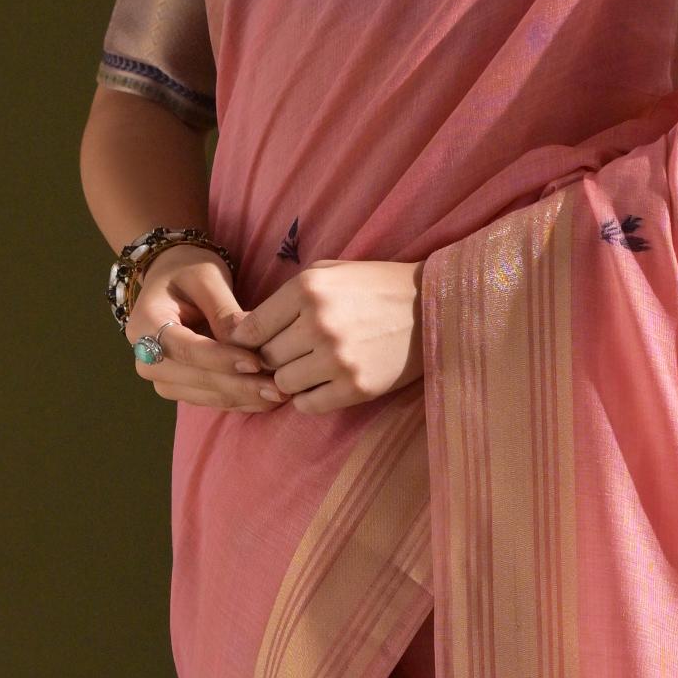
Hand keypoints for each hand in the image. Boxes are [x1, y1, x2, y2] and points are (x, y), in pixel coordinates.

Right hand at [126, 247, 272, 409]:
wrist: (171, 280)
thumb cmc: (189, 271)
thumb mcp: (207, 279)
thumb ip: (224, 311)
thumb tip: (247, 345)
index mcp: (145, 323)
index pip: (185, 350)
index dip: (220, 360)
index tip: (255, 363)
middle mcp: (146, 358)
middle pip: (195, 379)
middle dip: (239, 386)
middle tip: (279, 388)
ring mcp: (161, 377)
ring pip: (205, 396)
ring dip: (243, 398)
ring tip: (281, 394)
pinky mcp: (178, 388)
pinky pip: (210, 400)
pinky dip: (239, 401)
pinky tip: (268, 398)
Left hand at [228, 258, 420, 411]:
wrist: (433, 307)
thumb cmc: (375, 287)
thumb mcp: (328, 272)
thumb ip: (286, 296)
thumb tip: (244, 329)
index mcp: (307, 290)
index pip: (251, 328)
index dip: (248, 340)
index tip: (256, 344)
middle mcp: (318, 324)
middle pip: (266, 357)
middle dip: (273, 358)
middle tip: (292, 354)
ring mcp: (338, 358)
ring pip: (283, 383)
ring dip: (291, 379)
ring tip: (311, 367)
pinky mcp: (356, 387)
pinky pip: (308, 405)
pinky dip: (309, 398)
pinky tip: (324, 383)